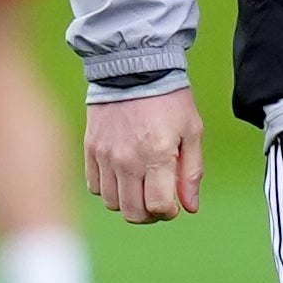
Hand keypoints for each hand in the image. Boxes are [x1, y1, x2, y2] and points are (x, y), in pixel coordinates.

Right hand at [83, 88, 204, 226]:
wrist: (133, 68)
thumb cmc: (168, 98)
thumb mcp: (192, 131)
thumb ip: (192, 172)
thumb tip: (190, 207)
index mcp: (157, 156)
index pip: (158, 207)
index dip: (169, 212)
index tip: (173, 204)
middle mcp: (128, 161)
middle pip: (133, 212)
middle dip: (149, 214)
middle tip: (156, 201)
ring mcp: (106, 156)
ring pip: (112, 203)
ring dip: (128, 202)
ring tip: (138, 187)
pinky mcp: (91, 149)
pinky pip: (94, 186)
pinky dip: (108, 188)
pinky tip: (120, 176)